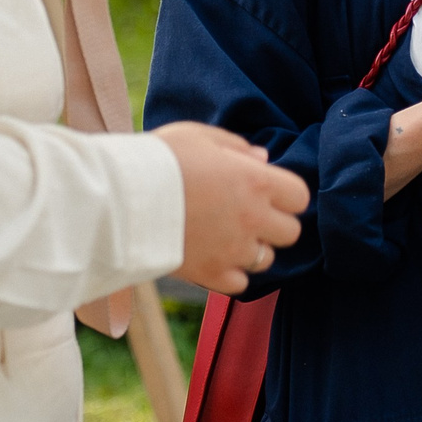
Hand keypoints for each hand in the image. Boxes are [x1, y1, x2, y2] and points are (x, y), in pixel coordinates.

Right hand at [153, 121, 309, 295]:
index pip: (300, 196)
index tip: (267, 192)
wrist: (121, 198)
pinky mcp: (211, 274)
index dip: (286, 195)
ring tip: (225, 237)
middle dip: (273, 224)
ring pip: (265, 260)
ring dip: (252, 250)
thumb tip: (263, 158)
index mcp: (256, 181)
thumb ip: (237, 147)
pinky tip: (212, 257)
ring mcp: (234, 250)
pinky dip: (230, 274)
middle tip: (247, 216)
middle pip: (290, 233)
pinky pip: (239, 284)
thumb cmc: (159, 159)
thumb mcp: (200, 136)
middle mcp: (252, 218)